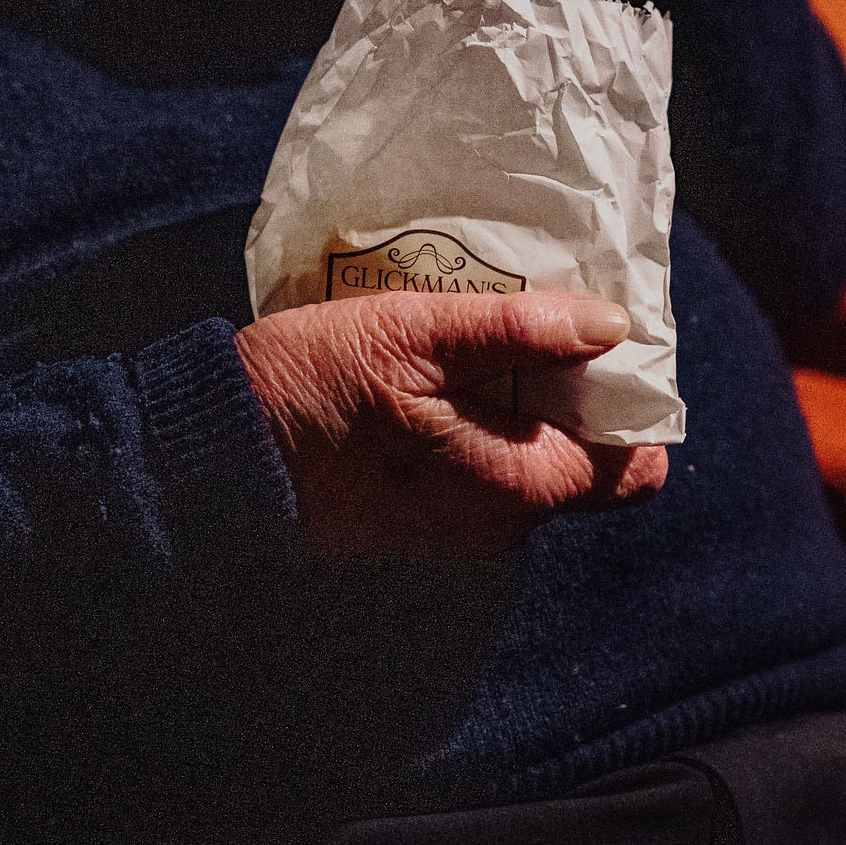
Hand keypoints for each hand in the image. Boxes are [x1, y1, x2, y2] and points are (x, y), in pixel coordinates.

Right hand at [235, 291, 667, 554]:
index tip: (608, 342)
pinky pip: (479, 470)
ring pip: (527, 462)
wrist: (213, 460)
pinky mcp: (416, 519)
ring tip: (483, 331)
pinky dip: (480, 421)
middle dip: (573, 391)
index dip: (631, 403)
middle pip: (580, 461)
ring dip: (522, 401)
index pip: (630, 467)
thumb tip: (611, 323)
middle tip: (539, 316)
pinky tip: (442, 368)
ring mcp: (454, 528)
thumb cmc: (311, 389)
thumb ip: (518, 332)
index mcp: (514, 486)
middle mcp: (496, 524)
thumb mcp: (414, 335)